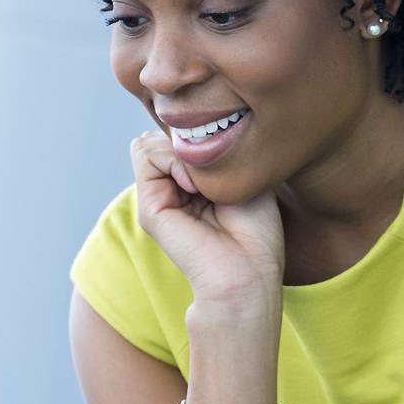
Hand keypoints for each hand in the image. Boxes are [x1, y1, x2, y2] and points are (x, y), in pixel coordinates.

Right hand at [130, 130, 282, 306]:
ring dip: (179, 151)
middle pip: (158, 137)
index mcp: (190, 184)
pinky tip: (194, 186)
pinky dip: (171, 160)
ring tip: (204, 182)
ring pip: (147, 143)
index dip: (198, 136)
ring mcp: (157, 199)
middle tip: (213, 170)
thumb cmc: (257, 229)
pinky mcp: (149, 209)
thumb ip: (209, 150)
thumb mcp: (240, 174)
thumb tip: (178, 134)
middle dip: (185, 141)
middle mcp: (171, 190)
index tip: (226, 159)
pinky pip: (146, 156)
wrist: (250, 270)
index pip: (176, 138)